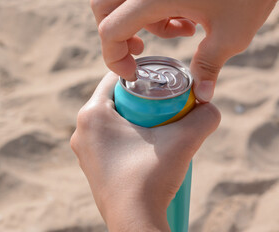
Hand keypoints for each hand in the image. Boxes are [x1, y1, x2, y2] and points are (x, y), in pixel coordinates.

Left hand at [70, 72, 220, 230]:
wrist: (134, 221)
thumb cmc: (150, 178)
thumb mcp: (183, 141)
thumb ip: (204, 117)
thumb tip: (211, 106)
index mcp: (91, 115)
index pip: (115, 79)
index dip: (140, 75)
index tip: (159, 82)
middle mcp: (80, 131)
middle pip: (114, 101)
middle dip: (139, 100)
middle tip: (163, 107)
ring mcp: (84, 151)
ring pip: (110, 122)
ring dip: (133, 120)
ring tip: (157, 129)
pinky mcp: (91, 167)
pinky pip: (107, 140)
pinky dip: (125, 138)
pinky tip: (144, 149)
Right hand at [91, 0, 278, 101]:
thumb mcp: (231, 33)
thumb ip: (209, 66)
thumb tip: (202, 96)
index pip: (110, 29)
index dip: (114, 58)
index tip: (133, 73)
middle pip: (102, 7)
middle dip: (116, 35)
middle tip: (141, 49)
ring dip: (139, 21)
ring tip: (179, 30)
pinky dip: (153, 9)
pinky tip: (186, 17)